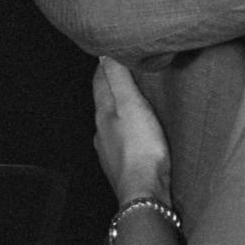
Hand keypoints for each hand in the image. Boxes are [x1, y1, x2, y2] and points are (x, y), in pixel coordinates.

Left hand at [93, 56, 171, 204]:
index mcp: (103, 114)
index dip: (105, 66)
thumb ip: (119, 79)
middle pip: (104, 101)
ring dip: (119, 107)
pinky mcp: (122, 164)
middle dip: (112, 85)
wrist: (144, 193)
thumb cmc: (140, 148)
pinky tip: (136, 130)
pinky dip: (126, 127)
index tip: (110, 51)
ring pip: (111, 120)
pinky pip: (121, 138)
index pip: (100, 82)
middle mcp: (101, 131)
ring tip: (132, 98)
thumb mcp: (131, 105)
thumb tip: (104, 54)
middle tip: (122, 69)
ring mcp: (109, 150)